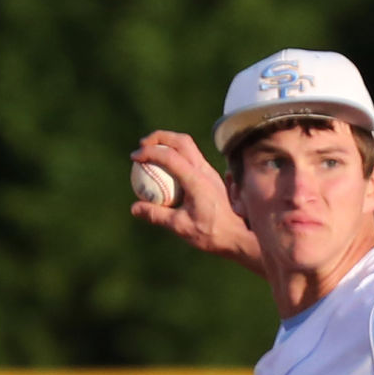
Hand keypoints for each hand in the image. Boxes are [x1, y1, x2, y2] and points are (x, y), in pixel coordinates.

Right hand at [130, 131, 265, 276]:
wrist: (239, 237)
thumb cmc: (212, 234)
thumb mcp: (181, 227)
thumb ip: (157, 215)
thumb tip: (134, 208)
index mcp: (196, 180)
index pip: (170, 156)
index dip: (149, 152)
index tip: (134, 157)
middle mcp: (205, 170)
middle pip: (180, 140)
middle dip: (159, 137)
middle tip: (143, 145)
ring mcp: (210, 172)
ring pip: (188, 146)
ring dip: (169, 143)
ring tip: (153, 153)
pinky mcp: (212, 177)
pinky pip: (192, 157)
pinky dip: (177, 155)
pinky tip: (167, 169)